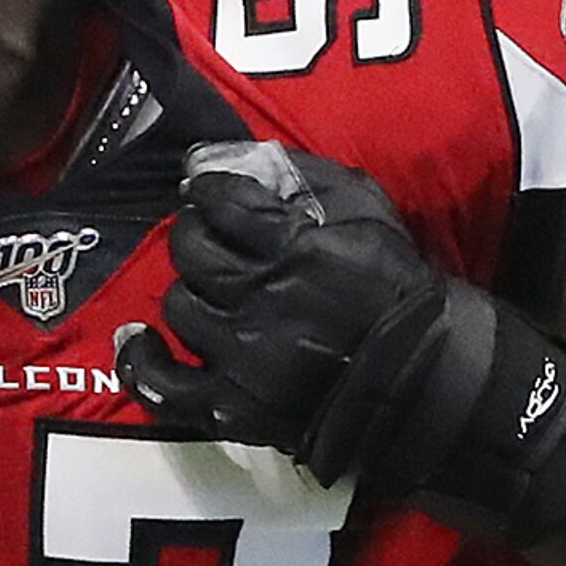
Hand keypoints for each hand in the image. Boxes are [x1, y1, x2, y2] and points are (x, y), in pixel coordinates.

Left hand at [114, 141, 565, 543]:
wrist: (425, 380)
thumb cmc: (395, 286)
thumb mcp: (366, 210)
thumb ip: (300, 177)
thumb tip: (224, 157)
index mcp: (297, 249)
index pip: (219, 202)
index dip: (209, 192)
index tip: (212, 194)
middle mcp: (263, 302)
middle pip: (192, 252)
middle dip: (198, 236)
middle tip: (214, 238)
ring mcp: (244, 360)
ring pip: (182, 307)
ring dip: (192, 291)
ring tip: (215, 289)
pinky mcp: (234, 408)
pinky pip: (164, 385)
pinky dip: (144, 360)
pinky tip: (140, 339)